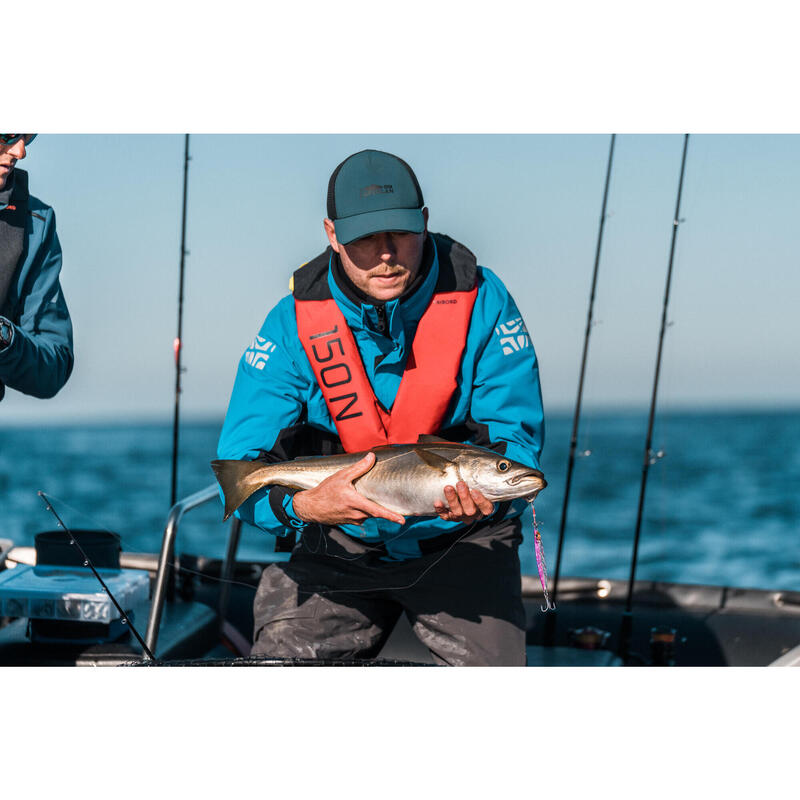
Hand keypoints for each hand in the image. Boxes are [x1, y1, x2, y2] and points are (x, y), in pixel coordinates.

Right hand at [291, 451, 405, 526]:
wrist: (310, 507)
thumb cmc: (324, 492)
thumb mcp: (341, 476)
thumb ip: (358, 468)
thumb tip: (371, 457)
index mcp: (356, 503)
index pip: (377, 511)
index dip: (391, 516)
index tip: (402, 521)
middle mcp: (356, 514)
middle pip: (375, 512)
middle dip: (384, 508)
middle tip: (391, 502)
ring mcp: (353, 519)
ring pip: (368, 514)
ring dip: (371, 507)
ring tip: (365, 497)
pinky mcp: (349, 521)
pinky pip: (361, 516)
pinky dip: (363, 509)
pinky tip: (357, 501)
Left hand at [433, 481, 493, 523]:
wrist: (464, 500)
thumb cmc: (474, 489)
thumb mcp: (479, 486)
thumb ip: (478, 479)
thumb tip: (474, 463)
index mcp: (483, 508)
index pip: (486, 508)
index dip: (480, 501)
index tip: (474, 491)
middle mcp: (473, 514)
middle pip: (470, 511)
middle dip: (464, 497)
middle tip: (460, 484)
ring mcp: (461, 517)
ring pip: (457, 513)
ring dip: (452, 500)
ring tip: (448, 488)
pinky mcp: (450, 517)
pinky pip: (445, 516)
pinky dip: (441, 509)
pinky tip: (437, 502)